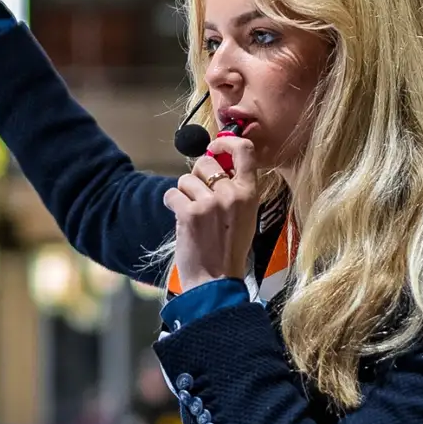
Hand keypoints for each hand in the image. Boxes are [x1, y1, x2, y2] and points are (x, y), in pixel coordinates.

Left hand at [163, 136, 258, 292]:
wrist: (216, 282)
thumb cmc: (228, 251)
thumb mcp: (245, 217)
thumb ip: (235, 189)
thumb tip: (215, 161)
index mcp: (250, 193)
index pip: (244, 150)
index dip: (226, 141)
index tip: (216, 145)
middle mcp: (232, 194)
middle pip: (205, 163)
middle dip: (196, 175)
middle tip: (197, 196)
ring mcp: (210, 203)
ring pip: (185, 180)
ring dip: (184, 195)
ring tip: (193, 217)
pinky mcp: (190, 213)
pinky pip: (172, 194)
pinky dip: (172, 205)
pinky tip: (182, 221)